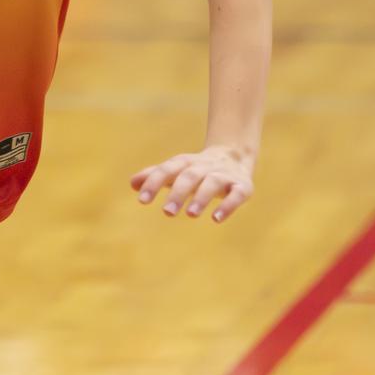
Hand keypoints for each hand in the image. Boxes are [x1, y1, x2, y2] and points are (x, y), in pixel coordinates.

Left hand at [130, 145, 254, 222]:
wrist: (235, 156)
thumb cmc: (197, 169)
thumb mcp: (177, 170)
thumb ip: (155, 176)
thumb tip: (132, 184)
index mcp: (186, 163)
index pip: (167, 170)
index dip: (154, 182)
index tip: (142, 200)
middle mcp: (204, 167)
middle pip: (189, 176)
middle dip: (178, 193)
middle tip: (167, 212)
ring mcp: (224, 176)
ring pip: (212, 183)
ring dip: (201, 197)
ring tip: (191, 214)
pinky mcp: (242, 186)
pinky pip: (237, 193)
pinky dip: (228, 205)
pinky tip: (216, 218)